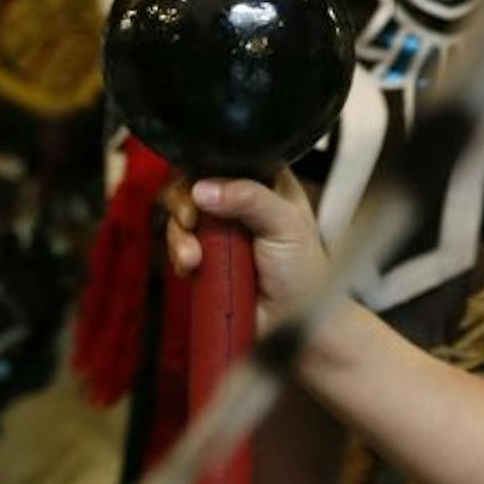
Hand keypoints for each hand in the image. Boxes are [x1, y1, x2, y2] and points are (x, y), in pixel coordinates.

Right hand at [163, 169, 328, 314]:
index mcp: (265, 183)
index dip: (205, 169)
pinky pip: (180, 248)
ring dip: (179, 236)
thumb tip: (203, 189)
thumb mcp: (285, 223)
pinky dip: (179, 256)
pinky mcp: (207, 259)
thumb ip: (251, 198)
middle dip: (183, 204)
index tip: (200, 189)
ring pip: (181, 217)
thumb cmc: (304, 271)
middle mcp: (239, 203)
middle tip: (190, 220)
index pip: (225, 159)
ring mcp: (220, 232)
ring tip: (194, 258)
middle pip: (193, 185)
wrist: (295, 324)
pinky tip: (191, 268)